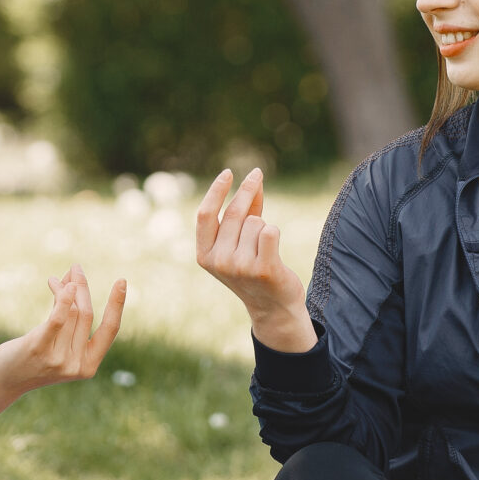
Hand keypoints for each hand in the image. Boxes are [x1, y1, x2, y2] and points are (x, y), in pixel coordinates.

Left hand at [0, 265, 126, 398]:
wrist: (2, 382)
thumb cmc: (31, 360)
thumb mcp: (56, 344)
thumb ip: (69, 321)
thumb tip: (74, 281)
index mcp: (88, 366)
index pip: (110, 330)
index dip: (117, 304)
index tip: (122, 280)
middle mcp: (76, 365)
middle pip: (86, 314)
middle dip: (82, 287)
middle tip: (75, 268)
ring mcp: (58, 359)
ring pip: (70, 313)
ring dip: (65, 288)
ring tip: (55, 278)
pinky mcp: (39, 349)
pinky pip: (57, 318)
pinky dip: (63, 298)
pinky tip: (60, 283)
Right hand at [195, 168, 312, 351]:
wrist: (273, 307)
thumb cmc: (255, 267)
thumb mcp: (240, 242)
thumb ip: (245, 212)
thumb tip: (254, 182)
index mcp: (204, 255)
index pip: (205, 215)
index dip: (216, 191)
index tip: (228, 172)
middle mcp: (218, 261)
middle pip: (234, 213)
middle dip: (247, 190)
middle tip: (257, 174)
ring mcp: (240, 267)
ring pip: (255, 222)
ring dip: (263, 227)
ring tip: (263, 249)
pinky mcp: (263, 269)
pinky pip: (270, 231)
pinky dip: (274, 233)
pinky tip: (273, 252)